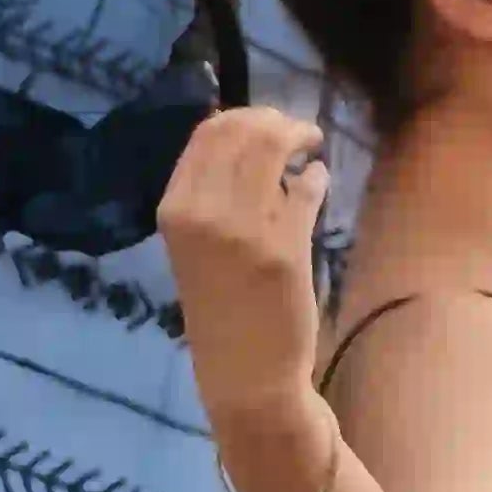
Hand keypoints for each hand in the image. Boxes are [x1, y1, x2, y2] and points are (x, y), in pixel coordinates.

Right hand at [156, 103, 333, 483]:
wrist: (244, 374)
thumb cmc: (221, 309)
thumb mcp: (197, 246)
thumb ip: (212, 194)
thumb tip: (246, 135)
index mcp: (174, 211)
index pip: (206, 134)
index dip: (241, 116)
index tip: (264, 122)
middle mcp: (202, 213)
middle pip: (242, 130)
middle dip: (274, 119)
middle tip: (295, 131)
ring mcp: (243, 230)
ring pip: (274, 148)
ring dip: (298, 137)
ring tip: (310, 147)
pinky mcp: (284, 248)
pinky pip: (306, 188)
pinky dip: (316, 178)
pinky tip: (317, 180)